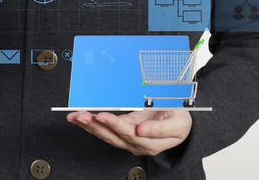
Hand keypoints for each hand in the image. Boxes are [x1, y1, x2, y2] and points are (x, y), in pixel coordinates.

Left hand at [67, 109, 191, 155]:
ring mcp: (128, 137)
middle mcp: (136, 142)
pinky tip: (82, 118)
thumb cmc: (180, 122)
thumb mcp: (178, 124)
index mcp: (149, 142)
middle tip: (83, 116)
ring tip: (76, 117)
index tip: (104, 116)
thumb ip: (160, 129)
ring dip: (89, 126)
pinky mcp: (124, 129)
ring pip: (105, 134)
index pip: (129, 134)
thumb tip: (142, 131)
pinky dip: (92, 123)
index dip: (115, 125)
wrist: (181, 123)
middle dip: (95, 126)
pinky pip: (105, 129)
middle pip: (112, 136)